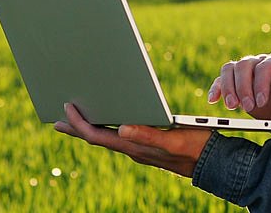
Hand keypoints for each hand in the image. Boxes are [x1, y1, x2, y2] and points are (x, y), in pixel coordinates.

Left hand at [53, 103, 210, 177]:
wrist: (215, 163)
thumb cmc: (196, 149)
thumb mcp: (174, 140)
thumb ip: (148, 136)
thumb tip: (121, 128)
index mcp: (135, 147)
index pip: (98, 137)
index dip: (79, 124)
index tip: (66, 108)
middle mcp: (133, 149)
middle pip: (97, 138)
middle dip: (76, 128)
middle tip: (56, 119)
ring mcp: (140, 148)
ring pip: (106, 138)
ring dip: (89, 128)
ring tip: (75, 120)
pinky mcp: (148, 145)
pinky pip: (119, 137)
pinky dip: (107, 128)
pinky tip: (108, 123)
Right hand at [208, 50, 270, 120]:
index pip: (265, 66)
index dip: (260, 83)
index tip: (261, 102)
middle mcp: (262, 61)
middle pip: (244, 65)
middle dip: (243, 86)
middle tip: (247, 107)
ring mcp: (248, 71)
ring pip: (230, 69)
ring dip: (228, 87)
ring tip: (232, 106)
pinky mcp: (237, 83)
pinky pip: (222, 80)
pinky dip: (217, 88)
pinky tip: (212, 99)